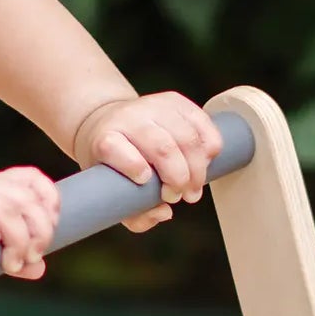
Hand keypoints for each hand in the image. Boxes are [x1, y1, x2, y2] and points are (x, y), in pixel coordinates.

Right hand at [0, 166, 59, 279]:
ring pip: (7, 207)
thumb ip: (10, 251)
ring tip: (11, 262)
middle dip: (39, 232)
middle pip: (26, 199)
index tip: (47, 236)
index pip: (33, 180)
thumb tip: (39, 268)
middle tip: (31, 258)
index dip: (50, 205)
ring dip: (18, 239)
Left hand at [72, 92, 222, 232]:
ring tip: (193, 189)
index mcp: (105, 140)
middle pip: (161, 147)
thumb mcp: (113, 193)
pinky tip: (204, 164)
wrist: (112, 124)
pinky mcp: (176, 101)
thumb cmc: (114, 167)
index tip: (145, 181)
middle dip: (178, 178)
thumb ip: (136, 214)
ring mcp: (154, 106)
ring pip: (187, 136)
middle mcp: (128, 119)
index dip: (132, 165)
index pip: (114, 148)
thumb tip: (164, 212)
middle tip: (179, 196)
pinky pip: (203, 123)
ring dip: (197, 169)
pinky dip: (209, 148)